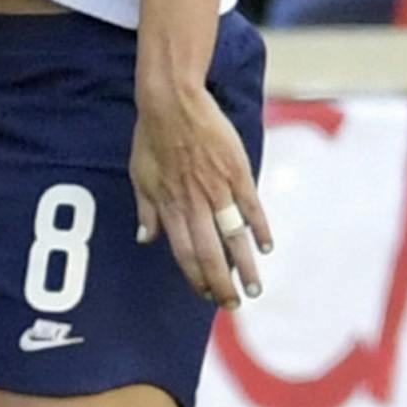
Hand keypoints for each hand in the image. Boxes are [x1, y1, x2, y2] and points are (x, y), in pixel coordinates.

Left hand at [130, 83, 270, 306]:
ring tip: (254, 287)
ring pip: (233, 237)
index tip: (207, 295)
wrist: (172, 102)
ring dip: (245, 265)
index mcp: (170, 207)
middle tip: (234, 304)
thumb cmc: (151, 138)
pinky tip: (266, 245)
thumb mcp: (139, 176)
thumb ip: (146, 211)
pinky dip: (260, 227)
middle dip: (223, 284)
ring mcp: (217, 189)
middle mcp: (194, 203)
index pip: (185, 254)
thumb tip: (145, 239)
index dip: (196, 278)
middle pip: (210, 254)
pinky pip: (251, 206)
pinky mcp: (237, 172)